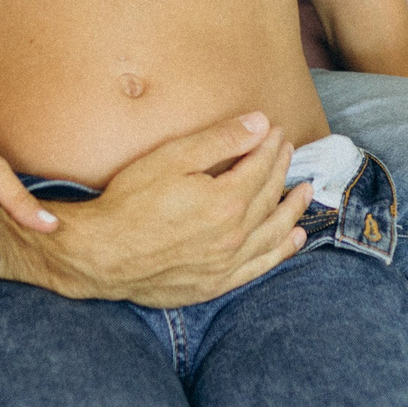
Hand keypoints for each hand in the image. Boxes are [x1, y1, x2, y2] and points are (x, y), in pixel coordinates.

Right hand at [0, 113, 310, 306]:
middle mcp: (234, 234)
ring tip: (305, 190)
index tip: (275, 130)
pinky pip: (261, 266)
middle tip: (287, 149)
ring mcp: (227, 263)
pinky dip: (281, 250)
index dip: (269, 145)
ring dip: (292, 208)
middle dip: (281, 168)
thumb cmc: (130, 202)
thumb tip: (260, 123)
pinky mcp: (216, 283)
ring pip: (273, 232)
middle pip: (268, 196)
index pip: (259, 167)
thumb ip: (219, 141)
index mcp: (226, 201)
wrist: (102, 255)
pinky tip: (293, 238)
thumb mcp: (171, 158)